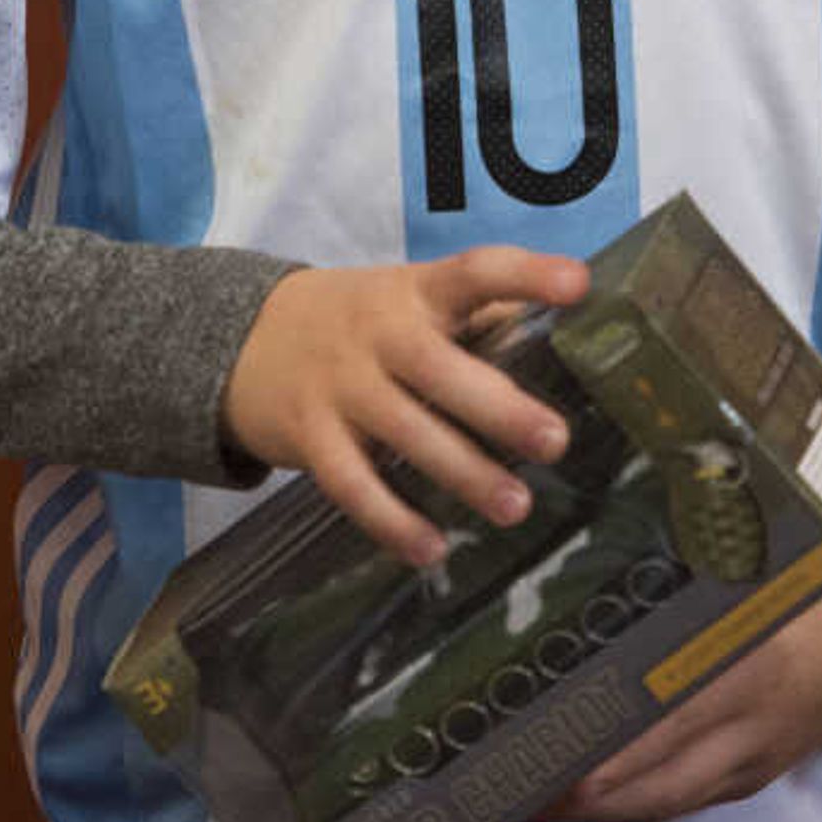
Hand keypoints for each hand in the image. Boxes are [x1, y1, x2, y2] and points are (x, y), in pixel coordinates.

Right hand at [221, 244, 590, 564]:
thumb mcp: (409, 299)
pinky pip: (352, 484)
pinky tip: (431, 550)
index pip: (474, 271)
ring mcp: (340, 386)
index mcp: (416, 291)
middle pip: (439, 368)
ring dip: (462, 474)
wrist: (243, 340)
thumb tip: (567, 343)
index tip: (578, 284)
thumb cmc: (359, 322)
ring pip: (405, 433)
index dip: (525, 275)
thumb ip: (477, 318)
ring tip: (515, 508)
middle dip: (498, 407)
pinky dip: (390, 521)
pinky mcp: (310, 436)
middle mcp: (377, 334)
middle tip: (554, 441)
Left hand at [538, 560, 821, 821]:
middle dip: (572, 798)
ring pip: (660, 804)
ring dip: (592, 811)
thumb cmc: (818, 577)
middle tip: (503, 791)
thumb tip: (590, 600)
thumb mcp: (755, 574)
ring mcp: (756, 761)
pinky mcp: (758, 775)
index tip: (526, 751)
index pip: (651, 728)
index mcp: (749, 670)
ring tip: (526, 799)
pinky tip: (585, 796)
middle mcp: (750, 731)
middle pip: (647, 787)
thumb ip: (682, 593)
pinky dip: (631, 804)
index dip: (588, 751)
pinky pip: (683, 801)